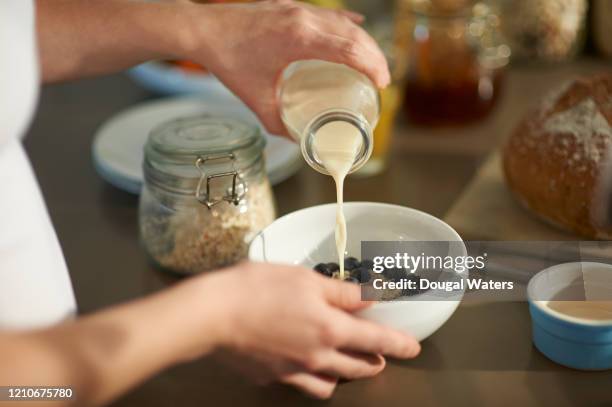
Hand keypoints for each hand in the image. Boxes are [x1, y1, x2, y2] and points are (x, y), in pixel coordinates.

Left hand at [182, 0, 389, 135]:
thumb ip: (279, 123)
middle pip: (355, 34)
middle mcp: (304, 18)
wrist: (204, 29)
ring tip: (373, 62)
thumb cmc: (228, 61)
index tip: (382, 84)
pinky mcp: (292, 6)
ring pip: (344, 22)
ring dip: (363, 41)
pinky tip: (357, 28)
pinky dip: (346, 24)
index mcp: (299, 38)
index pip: (350, 49)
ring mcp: (299, 9)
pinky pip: (329, 14)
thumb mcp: (257, 99)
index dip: (373, 66)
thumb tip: (299, 139)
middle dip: (374, 56)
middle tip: (382, 79)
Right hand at [193, 262, 419, 398]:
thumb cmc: (258, 288)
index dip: (399, 344)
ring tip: (342, 362)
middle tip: (379, 356)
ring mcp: (294, 371)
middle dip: (374, 363)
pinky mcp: (272, 377)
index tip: (412, 348)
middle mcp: (317, 356)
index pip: (376, 340)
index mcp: (330, 329)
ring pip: (331, 384)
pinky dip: (311, 377)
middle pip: (358, 369)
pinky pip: (301, 384)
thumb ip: (342, 292)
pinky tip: (303, 363)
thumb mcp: (305, 279)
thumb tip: (371, 296)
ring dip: (344, 375)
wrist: (212, 315)